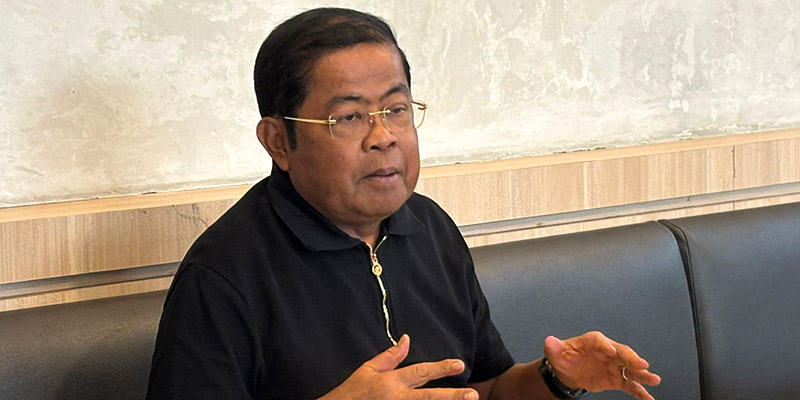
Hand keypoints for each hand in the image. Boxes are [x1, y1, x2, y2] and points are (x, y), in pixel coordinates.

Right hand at [320, 334, 478, 399]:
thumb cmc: (352, 392)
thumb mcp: (368, 370)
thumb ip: (390, 356)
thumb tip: (407, 339)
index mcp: (392, 382)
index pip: (421, 372)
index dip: (441, 368)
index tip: (459, 365)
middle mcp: (398, 399)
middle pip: (430, 397)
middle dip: (453, 396)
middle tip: (473, 395)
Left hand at [544, 331, 661, 399]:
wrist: (568, 372)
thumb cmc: (564, 357)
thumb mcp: (555, 352)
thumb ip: (553, 347)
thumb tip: (549, 341)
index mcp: (593, 341)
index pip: (601, 342)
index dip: (606, 346)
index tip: (612, 351)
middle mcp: (608, 351)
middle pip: (622, 353)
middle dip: (632, 359)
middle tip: (641, 364)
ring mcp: (614, 365)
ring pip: (630, 368)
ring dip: (642, 374)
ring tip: (653, 379)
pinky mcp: (617, 379)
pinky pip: (630, 384)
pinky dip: (639, 391)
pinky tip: (648, 398)